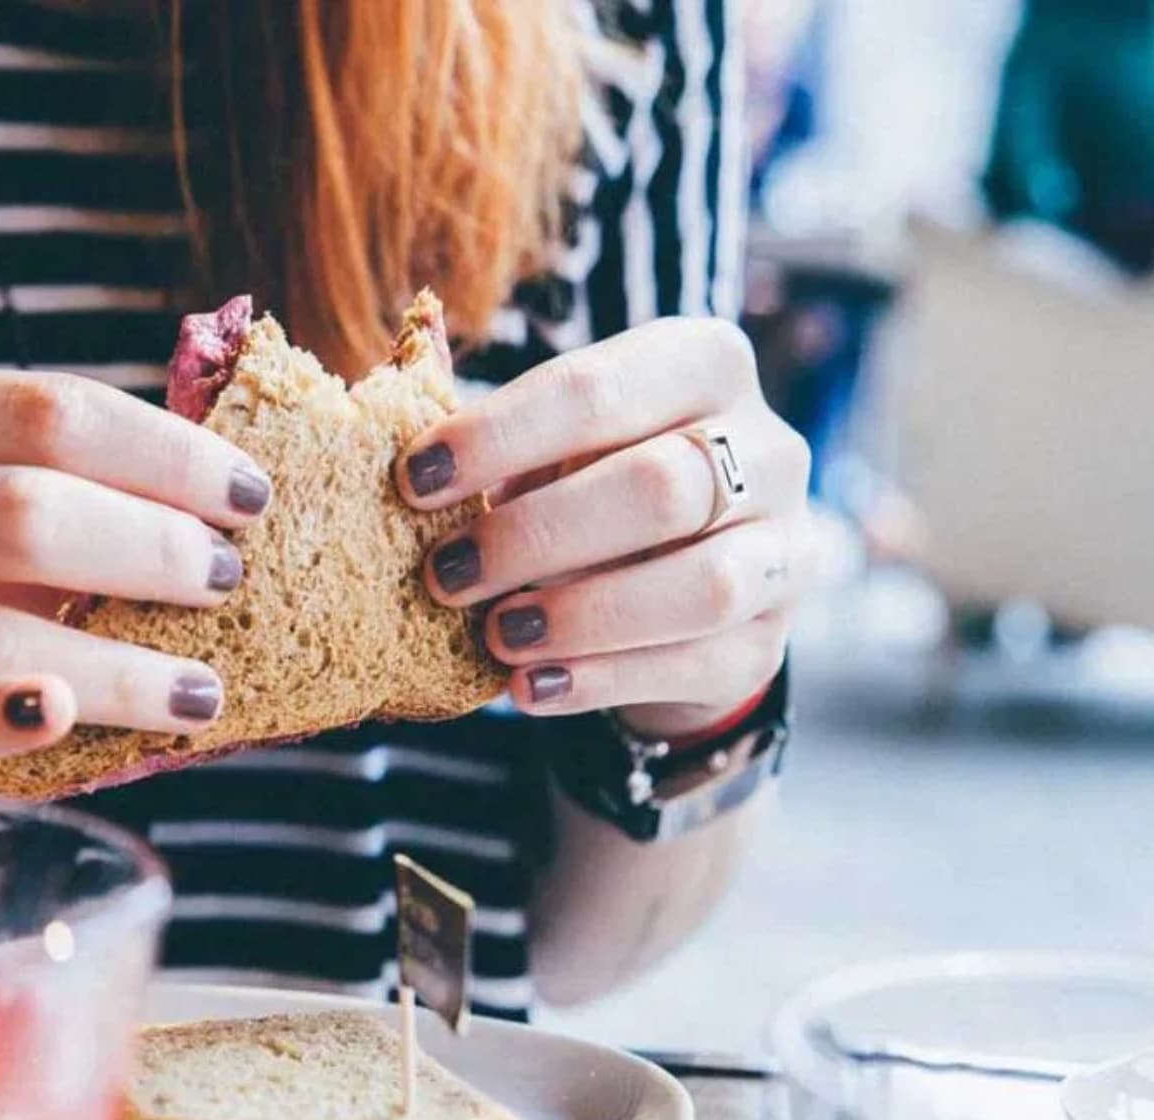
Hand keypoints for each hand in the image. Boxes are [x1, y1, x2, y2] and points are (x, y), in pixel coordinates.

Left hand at [396, 318, 811, 736]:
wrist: (672, 590)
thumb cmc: (586, 490)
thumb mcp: (546, 446)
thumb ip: (487, 428)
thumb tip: (404, 394)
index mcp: (701, 365)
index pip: (598, 388)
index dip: (499, 435)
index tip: (414, 480)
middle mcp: (766, 448)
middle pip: (660, 486)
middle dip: (535, 535)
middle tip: (445, 575)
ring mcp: (783, 548)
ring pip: (701, 585)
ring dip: (581, 614)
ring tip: (493, 635)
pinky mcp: (768, 640)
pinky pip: (695, 664)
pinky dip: (602, 679)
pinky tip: (529, 686)